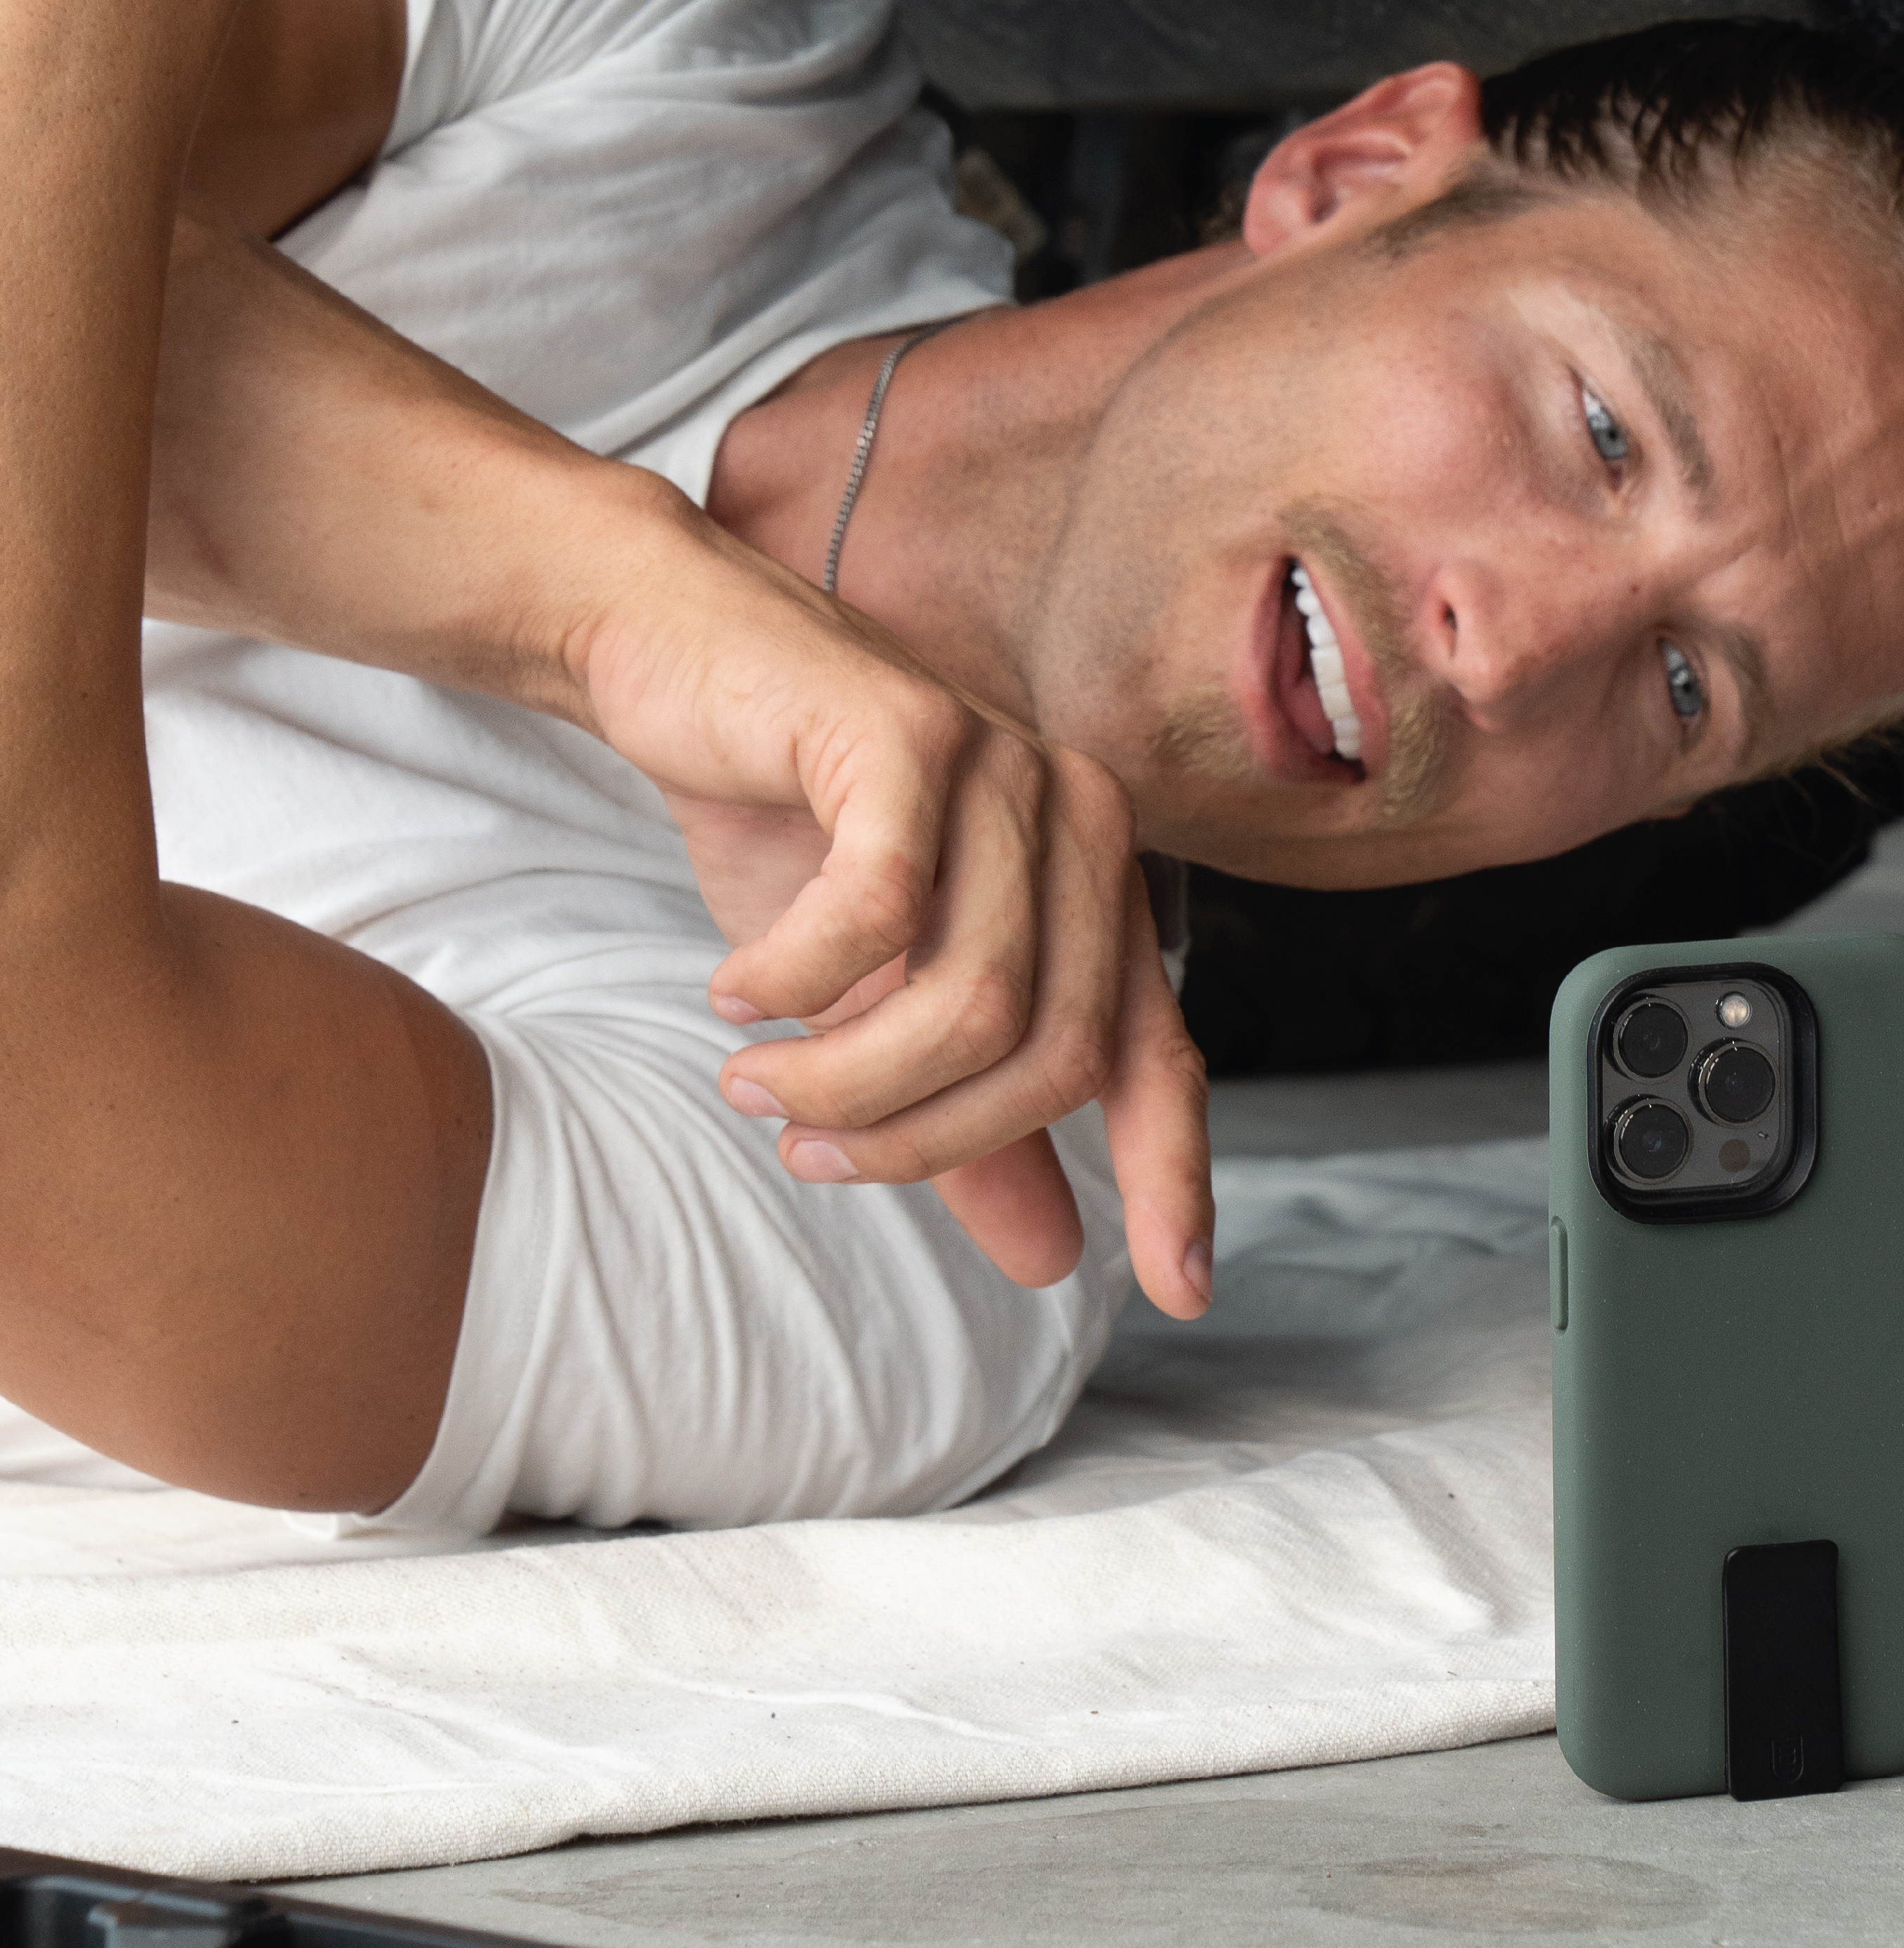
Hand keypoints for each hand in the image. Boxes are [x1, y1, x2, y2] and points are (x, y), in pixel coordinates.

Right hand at [566, 497, 1212, 1318]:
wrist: (678, 655)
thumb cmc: (788, 829)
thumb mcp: (875, 1000)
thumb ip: (969, 1123)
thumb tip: (1052, 1260)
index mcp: (1095, 886)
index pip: (1161, 1051)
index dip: (1176, 1172)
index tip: (1180, 1292)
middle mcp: (1080, 820)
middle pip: (1049, 1053)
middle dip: (921, 1140)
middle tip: (802, 1151)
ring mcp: (1004, 767)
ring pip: (967, 998)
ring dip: (842, 1077)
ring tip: (754, 1081)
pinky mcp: (910, 732)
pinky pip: (876, 913)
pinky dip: (794, 978)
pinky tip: (737, 988)